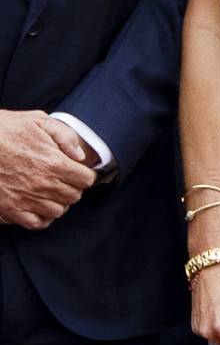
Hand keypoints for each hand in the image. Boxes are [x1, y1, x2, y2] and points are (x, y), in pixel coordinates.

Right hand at [0, 110, 96, 228]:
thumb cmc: (5, 129)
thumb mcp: (39, 121)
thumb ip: (65, 136)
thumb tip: (80, 156)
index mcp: (54, 163)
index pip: (86, 180)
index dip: (86, 175)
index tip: (80, 171)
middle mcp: (43, 184)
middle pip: (74, 196)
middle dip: (74, 188)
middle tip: (66, 180)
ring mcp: (26, 199)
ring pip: (57, 211)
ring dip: (59, 202)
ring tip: (53, 192)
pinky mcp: (10, 209)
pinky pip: (36, 223)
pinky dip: (42, 218)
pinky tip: (40, 206)